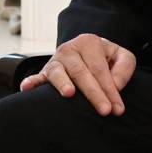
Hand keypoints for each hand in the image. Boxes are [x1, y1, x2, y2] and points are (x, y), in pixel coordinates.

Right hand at [18, 33, 136, 115]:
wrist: (85, 53)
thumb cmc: (105, 59)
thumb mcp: (121, 56)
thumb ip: (124, 67)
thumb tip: (115, 85)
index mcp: (89, 42)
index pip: (100, 68)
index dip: (110, 89)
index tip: (117, 108)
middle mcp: (69, 49)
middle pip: (81, 72)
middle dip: (94, 93)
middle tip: (104, 110)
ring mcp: (55, 60)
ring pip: (58, 73)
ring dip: (63, 83)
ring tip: (70, 94)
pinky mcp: (44, 72)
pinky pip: (36, 76)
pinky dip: (31, 82)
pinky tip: (27, 88)